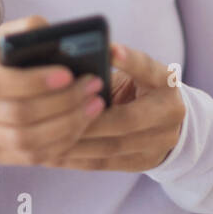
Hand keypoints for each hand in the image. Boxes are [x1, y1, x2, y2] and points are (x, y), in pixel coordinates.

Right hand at [0, 16, 106, 164]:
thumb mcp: (2, 37)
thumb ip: (27, 30)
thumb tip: (58, 35)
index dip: (35, 81)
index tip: (69, 74)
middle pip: (18, 114)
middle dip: (62, 103)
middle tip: (93, 88)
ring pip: (26, 140)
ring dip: (67, 126)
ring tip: (94, 107)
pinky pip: (30, 156)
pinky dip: (60, 143)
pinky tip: (81, 127)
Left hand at [42, 43, 186, 172]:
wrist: (169, 123)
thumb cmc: (138, 89)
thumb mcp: (134, 75)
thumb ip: (109, 72)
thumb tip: (66, 67)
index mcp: (166, 81)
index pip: (149, 69)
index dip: (130, 61)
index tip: (110, 50)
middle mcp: (169, 112)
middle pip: (127, 119)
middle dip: (89, 118)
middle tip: (55, 114)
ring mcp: (160, 142)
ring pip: (112, 147)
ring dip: (76, 143)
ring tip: (43, 138)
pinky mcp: (144, 162)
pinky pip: (105, 163)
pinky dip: (76, 159)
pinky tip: (52, 154)